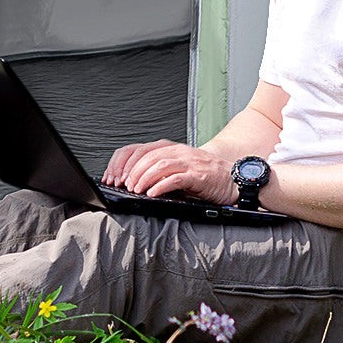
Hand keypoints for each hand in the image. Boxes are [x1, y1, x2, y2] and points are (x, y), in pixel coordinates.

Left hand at [102, 139, 235, 204]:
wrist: (231, 176)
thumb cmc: (202, 174)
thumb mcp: (175, 168)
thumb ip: (157, 170)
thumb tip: (130, 181)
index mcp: (167, 148)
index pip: (137, 149)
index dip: (122, 162)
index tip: (112, 177)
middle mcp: (176, 151)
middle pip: (146, 155)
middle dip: (130, 171)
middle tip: (122, 185)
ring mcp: (187, 161)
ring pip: (159, 164)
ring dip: (143, 177)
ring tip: (135, 190)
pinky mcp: (197, 174)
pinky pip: (176, 178)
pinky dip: (161, 185)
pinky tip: (152, 194)